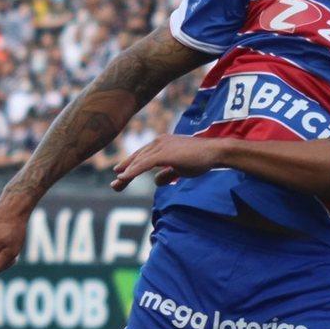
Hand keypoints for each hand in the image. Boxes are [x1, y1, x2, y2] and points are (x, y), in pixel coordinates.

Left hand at [110, 133, 226, 191]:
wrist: (214, 152)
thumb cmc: (200, 159)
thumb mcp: (180, 168)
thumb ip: (167, 173)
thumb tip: (155, 182)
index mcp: (161, 144)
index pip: (143, 156)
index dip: (131, 166)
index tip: (121, 176)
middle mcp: (158, 142)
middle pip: (137, 158)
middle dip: (125, 172)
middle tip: (115, 186)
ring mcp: (160, 146)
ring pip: (139, 162)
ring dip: (126, 174)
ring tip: (117, 185)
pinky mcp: (164, 153)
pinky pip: (144, 164)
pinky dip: (133, 171)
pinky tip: (124, 177)